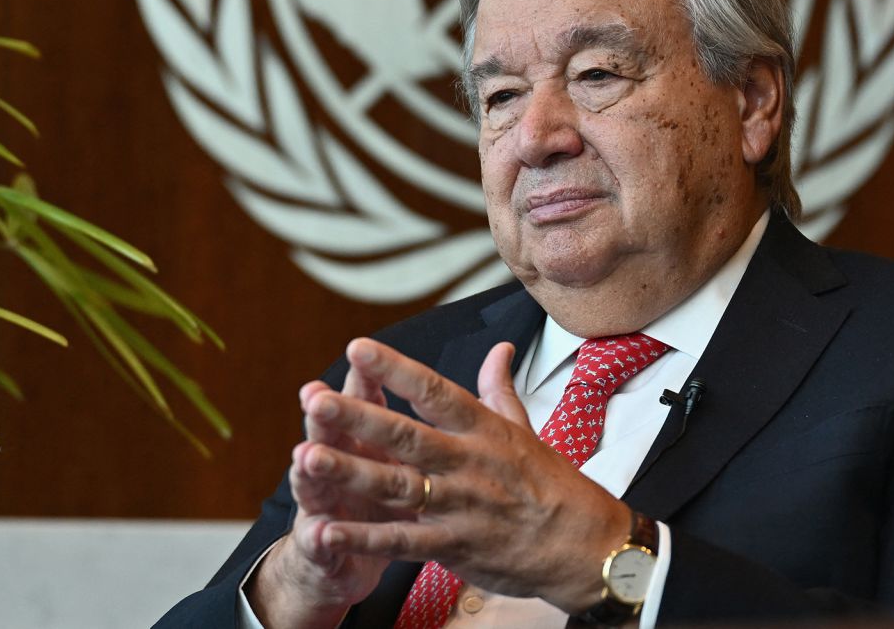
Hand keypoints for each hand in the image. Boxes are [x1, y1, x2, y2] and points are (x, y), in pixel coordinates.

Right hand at [249, 346, 416, 628]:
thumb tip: (484, 363)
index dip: (365, 379)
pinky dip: (320, 538)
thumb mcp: (408, 456)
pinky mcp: (320, 546)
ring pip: (316, 483)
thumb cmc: (384, 498)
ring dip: (310, 470)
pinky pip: (320, 542)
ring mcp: (324, 504)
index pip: (365, 400)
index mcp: (367, 439)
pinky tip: (319, 533)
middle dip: (328, 416)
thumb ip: (428, 412)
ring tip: (304, 456)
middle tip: (315, 395)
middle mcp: (340, 463)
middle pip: (334, 434)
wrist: (339, 562)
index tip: (361, 352)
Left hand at [304, 337, 630, 612]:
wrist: (585, 546)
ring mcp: (460, 506)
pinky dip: (364, 538)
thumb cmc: (555, 486)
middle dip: (357, 416)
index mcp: (483, 429)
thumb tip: (499, 347)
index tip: (359, 347)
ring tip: (308, 457)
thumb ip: (499, 389)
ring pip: (397, 485)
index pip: (434, 390)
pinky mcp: (455, 547)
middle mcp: (468, 463)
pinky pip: (403, 541)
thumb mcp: (527, 429)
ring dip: (349, 472)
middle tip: (315, 398)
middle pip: (405, 435)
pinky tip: (327, 531)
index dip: (396, 369)